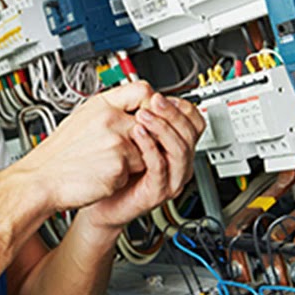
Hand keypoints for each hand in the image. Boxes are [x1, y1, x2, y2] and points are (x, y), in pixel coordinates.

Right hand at [11, 81, 158, 211]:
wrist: (39, 180)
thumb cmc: (58, 154)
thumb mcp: (82, 119)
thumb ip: (111, 111)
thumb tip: (139, 108)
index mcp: (101, 104)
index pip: (142, 90)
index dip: (151, 104)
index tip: (148, 115)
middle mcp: (110, 119)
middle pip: (151, 124)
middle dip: (143, 139)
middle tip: (123, 148)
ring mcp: (116, 142)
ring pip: (146, 151)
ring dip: (132, 161)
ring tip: (106, 162)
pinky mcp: (119, 166)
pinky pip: (135, 172)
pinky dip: (122, 177)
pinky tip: (102, 174)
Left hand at [79, 91, 205, 232]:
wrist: (100, 203)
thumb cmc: (115, 170)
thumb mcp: (131, 136)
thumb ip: (143, 117)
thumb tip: (147, 91)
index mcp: (177, 147)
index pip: (195, 122)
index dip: (182, 107)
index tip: (161, 96)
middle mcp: (179, 163)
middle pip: (190, 133)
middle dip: (172, 113)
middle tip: (154, 100)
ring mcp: (171, 179)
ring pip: (180, 150)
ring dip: (162, 128)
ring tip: (142, 115)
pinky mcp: (158, 192)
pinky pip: (160, 167)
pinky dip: (151, 148)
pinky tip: (138, 134)